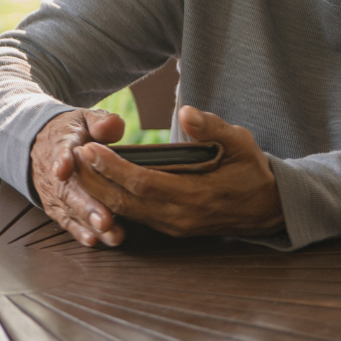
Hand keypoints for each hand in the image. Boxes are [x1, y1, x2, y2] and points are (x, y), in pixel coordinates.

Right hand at [32, 108, 127, 246]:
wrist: (37, 144)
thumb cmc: (70, 132)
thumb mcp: (84, 118)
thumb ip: (100, 122)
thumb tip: (113, 125)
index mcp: (62, 144)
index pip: (60, 151)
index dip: (62, 160)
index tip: (63, 170)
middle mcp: (54, 171)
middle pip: (67, 189)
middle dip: (85, 205)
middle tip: (105, 220)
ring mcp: (53, 191)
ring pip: (68, 208)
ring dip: (88, 223)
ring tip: (109, 233)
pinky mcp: (55, 206)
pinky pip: (65, 220)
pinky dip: (78, 231)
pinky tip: (93, 240)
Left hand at [74, 106, 284, 238]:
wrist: (270, 208)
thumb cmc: (253, 171)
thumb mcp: (241, 143)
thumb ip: (212, 128)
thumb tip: (186, 112)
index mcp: (196, 197)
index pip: (143, 184)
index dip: (112, 168)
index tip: (88, 148)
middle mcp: (180, 217)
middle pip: (125, 201)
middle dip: (94, 179)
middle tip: (69, 155)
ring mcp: (174, 226)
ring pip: (126, 211)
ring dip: (97, 191)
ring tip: (75, 166)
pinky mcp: (171, 228)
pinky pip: (134, 216)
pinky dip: (111, 200)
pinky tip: (94, 183)